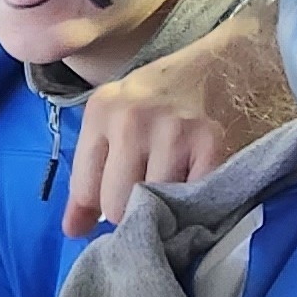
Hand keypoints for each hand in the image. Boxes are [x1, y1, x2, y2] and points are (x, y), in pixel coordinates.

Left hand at [65, 24, 276, 233]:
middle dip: (133, 211)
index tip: (121, 198)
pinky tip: (198, 184)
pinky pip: (193, 201)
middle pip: (116, 207)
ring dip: (168, 209)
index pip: (86, 191)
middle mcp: (131, 119)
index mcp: (101, 112)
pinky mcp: (210, 142)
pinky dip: (196, 204)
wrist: (222, 66)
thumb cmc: (162, 101)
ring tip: (177, 186)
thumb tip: (73, 230)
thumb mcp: (114, 123)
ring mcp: (172, 131)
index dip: (103, 204)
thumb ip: (89, 176)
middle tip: (153, 193)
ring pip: (155, 209)